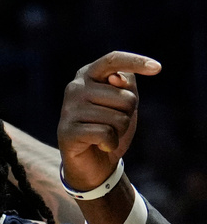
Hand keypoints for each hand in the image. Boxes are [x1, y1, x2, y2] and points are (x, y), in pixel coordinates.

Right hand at [58, 51, 160, 190]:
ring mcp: (68, 110)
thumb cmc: (110, 127)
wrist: (93, 163)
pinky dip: (110, 144)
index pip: (112, 60)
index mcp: (87, 75)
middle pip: (124, 96)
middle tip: (112, 124)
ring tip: (105, 135)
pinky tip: (101, 146)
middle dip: (127, 114)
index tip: (157, 68)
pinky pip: (105, 134)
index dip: (135, 61)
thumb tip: (116, 78)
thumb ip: (126, 85)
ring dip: (119, 131)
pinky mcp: (67, 132)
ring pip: (116, 117)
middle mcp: (74, 88)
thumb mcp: (124, 102)